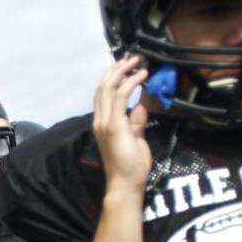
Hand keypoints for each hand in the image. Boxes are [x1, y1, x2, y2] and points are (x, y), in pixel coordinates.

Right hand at [93, 55, 151, 196]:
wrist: (125, 184)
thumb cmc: (130, 167)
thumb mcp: (135, 139)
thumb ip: (136, 123)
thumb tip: (140, 106)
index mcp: (102, 124)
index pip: (103, 95)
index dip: (113, 77)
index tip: (126, 67)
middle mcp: (100, 121)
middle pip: (102, 87)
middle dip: (116, 69)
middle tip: (131, 58)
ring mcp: (105, 123)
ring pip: (108, 88)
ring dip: (122, 71)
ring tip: (136, 61)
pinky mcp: (114, 125)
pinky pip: (119, 97)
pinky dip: (130, 83)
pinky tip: (141, 75)